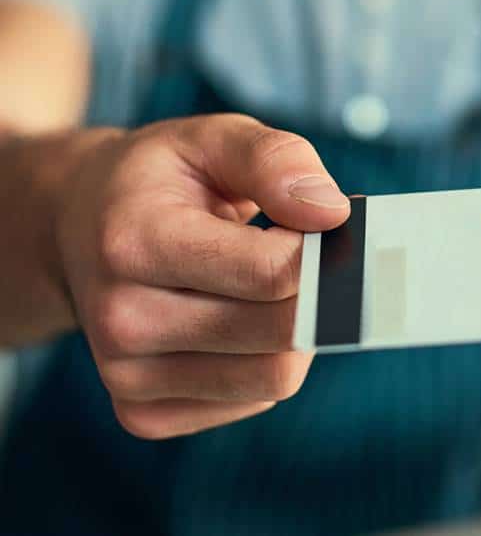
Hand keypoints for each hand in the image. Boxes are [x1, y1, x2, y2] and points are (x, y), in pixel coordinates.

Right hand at [55, 114, 349, 438]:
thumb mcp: (211, 139)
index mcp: (134, 242)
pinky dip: (267, 361)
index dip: (316, 249)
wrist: (78, 228)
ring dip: (298, 333)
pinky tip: (241, 322)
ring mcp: (127, 376)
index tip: (314, 226)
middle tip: (308, 259)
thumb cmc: (159, 180)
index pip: (274, 273)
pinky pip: (256, 400)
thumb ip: (275, 160)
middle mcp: (121, 319)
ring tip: (269, 289)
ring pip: (277, 378)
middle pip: (283, 332)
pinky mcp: (143, 413)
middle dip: (317, 294)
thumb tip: (331, 213)